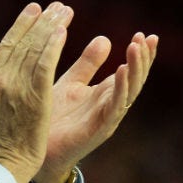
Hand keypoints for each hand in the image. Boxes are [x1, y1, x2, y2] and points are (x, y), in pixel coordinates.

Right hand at [0, 2, 72, 182]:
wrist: (0, 165)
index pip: (6, 44)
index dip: (22, 25)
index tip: (34, 9)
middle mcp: (0, 78)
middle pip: (24, 42)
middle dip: (42, 21)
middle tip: (57, 6)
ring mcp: (17, 87)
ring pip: (36, 50)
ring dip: (51, 28)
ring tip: (65, 12)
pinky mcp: (35, 97)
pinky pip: (45, 65)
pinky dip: (53, 47)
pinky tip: (62, 33)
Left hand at [33, 32, 157, 182]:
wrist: (34, 147)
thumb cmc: (53, 117)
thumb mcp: (71, 83)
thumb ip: (88, 64)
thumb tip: (105, 38)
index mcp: (106, 94)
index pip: (131, 71)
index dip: (141, 54)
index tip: (147, 35)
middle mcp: (111, 105)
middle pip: (135, 80)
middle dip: (143, 59)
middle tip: (145, 37)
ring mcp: (107, 118)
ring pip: (129, 91)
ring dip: (135, 69)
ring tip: (136, 47)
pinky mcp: (99, 129)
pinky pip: (114, 107)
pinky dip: (121, 88)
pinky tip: (121, 70)